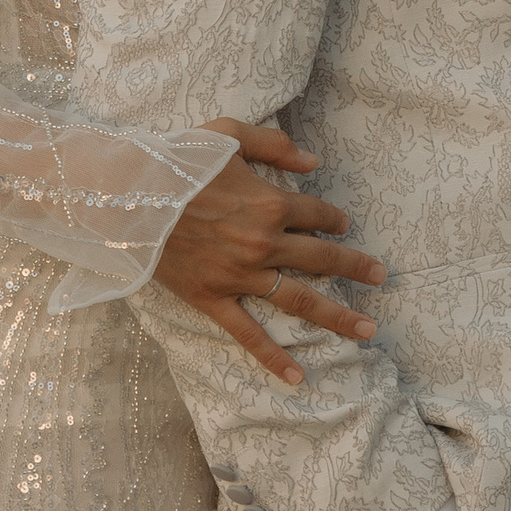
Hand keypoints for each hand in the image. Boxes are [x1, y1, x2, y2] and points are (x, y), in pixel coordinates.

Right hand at [154, 118, 385, 386]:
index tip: (343, 223)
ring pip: (298, 299)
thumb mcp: (229, 134)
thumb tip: (314, 163)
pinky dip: (273, 356)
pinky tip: (297, 377)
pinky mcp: (214, 299)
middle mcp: (263, 243)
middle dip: (355, 267)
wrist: (128, 197)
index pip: (317, 214)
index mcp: (270, 202)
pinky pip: (248, 333)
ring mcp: (240, 276)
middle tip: (381, 277)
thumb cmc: (178, 160)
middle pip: (321, 258)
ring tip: (367, 330)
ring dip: (337, 315)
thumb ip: (275, 146)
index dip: (334, 218)